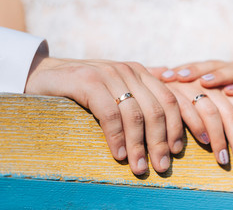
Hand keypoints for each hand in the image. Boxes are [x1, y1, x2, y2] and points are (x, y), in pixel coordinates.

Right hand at [25, 55, 183, 174]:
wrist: (45, 73)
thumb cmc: (85, 88)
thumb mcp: (116, 88)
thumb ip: (140, 93)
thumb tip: (167, 102)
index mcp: (141, 73)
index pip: (170, 99)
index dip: (179, 126)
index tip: (180, 150)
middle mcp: (129, 71)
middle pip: (156, 110)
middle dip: (161, 141)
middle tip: (162, 166)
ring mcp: (109, 74)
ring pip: (135, 115)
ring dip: (139, 145)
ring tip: (140, 168)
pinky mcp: (88, 81)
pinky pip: (110, 115)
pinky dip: (116, 138)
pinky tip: (119, 155)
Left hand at [160, 61, 232, 114]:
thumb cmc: (231, 108)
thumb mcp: (210, 103)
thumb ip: (189, 98)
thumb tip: (161, 91)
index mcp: (216, 71)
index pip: (196, 68)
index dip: (180, 70)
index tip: (163, 77)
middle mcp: (231, 69)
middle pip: (210, 66)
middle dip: (194, 71)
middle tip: (179, 76)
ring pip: (231, 71)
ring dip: (218, 77)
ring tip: (204, 82)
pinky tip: (230, 91)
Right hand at [165, 80, 232, 169]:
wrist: (149, 77)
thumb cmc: (187, 90)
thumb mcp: (213, 93)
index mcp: (222, 83)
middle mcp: (209, 83)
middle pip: (231, 113)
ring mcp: (191, 86)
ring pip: (212, 113)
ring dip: (219, 140)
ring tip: (223, 161)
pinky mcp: (173, 91)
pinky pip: (188, 110)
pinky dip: (197, 126)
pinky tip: (203, 142)